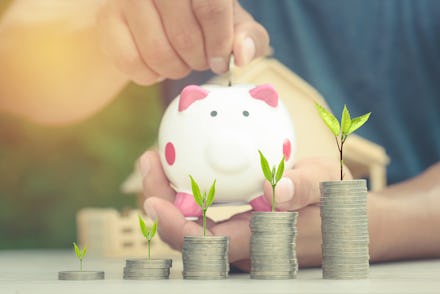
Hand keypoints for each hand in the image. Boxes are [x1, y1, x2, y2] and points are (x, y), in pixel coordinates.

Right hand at [97, 0, 268, 84]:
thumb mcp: (232, 20)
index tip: (221, 60)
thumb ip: (248, 36)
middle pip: (184, 36)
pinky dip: (150, 75)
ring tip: (181, 62)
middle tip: (200, 59)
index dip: (219, 44)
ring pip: (158, 53)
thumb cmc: (201, 14)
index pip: (211, 8)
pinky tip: (157, 65)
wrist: (157, 8)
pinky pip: (131, 63)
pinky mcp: (107, 19)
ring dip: (175, 70)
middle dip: (198, 60)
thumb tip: (243, 54)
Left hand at [140, 150, 358, 269]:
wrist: (341, 222)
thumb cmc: (334, 206)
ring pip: (190, 222)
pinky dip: (184, 189)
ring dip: (167, 193)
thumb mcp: (327, 188)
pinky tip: (181, 164)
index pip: (207, 244)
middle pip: (186, 233)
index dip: (176, 227)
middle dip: (158, 201)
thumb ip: (304, 189)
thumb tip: (274, 189)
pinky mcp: (236, 225)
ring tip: (156, 158)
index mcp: (259, 242)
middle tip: (150, 161)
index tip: (153, 202)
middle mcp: (240, 244)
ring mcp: (236, 235)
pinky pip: (202, 212)